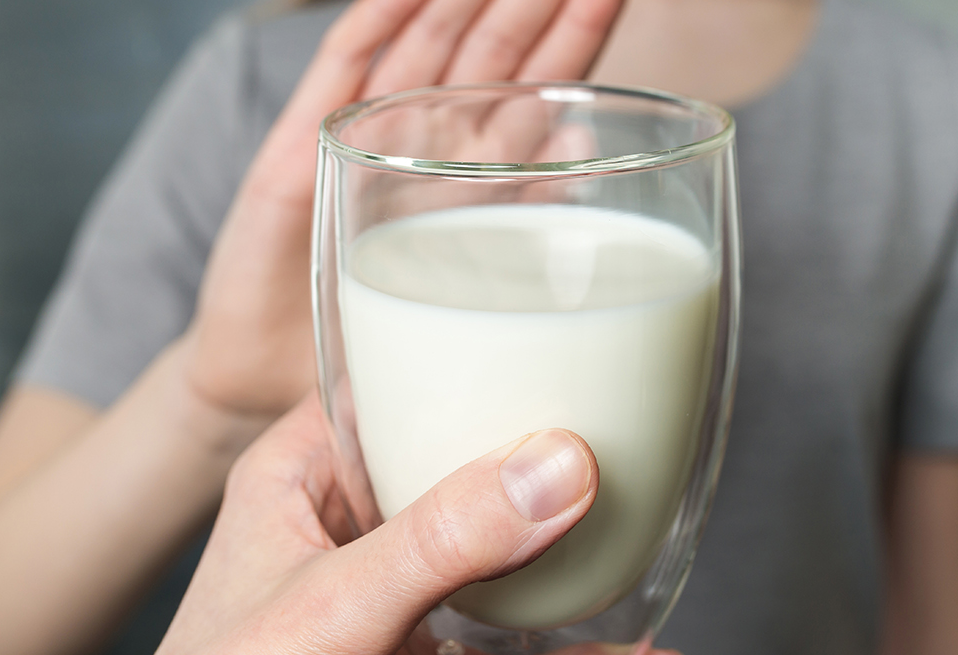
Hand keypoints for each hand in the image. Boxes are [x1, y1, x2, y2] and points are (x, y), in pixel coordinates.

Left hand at [158, 396, 670, 654]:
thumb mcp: (331, 605)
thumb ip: (437, 540)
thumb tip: (559, 466)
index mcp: (304, 475)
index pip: (393, 379)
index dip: (471, 351)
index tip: (560, 333)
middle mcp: (354, 527)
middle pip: (467, 465)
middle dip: (548, 459)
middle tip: (633, 439)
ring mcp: (393, 600)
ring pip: (501, 556)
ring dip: (577, 555)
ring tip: (654, 537)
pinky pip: (513, 645)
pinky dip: (575, 645)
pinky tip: (637, 646)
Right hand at [181, 0, 632, 422]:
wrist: (270, 390)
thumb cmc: (381, 337)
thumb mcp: (463, 283)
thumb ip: (516, 216)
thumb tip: (589, 154)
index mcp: (473, 167)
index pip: (539, 77)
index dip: (579, 15)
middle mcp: (425, 134)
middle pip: (494, 37)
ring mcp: (364, 132)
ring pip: (433, 36)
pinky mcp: (304, 149)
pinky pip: (349, 69)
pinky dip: (389, 12)